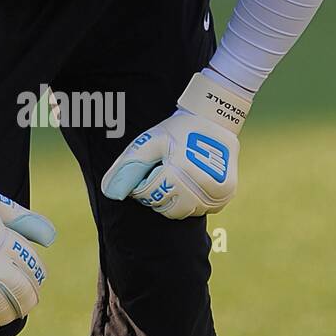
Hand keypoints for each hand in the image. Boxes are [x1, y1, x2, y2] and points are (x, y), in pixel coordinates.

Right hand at [0, 154, 55, 325]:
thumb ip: (24, 220)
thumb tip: (51, 237)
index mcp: (4, 243)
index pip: (33, 267)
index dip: (38, 274)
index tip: (36, 277)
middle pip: (23, 292)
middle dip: (30, 297)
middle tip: (30, 299)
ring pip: (3, 309)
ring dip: (13, 312)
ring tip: (14, 311)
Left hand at [100, 73, 250, 219]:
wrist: (216, 122)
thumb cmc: (178, 131)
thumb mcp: (150, 141)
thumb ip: (128, 166)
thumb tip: (110, 194)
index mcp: (182, 169)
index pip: (148, 194)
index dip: (142, 184)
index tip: (149, 169)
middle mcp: (202, 185)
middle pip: (165, 208)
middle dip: (157, 193)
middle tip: (162, 172)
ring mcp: (217, 193)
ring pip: (182, 213)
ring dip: (173, 200)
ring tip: (176, 177)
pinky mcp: (225, 197)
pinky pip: (199, 210)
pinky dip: (191, 201)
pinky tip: (191, 182)